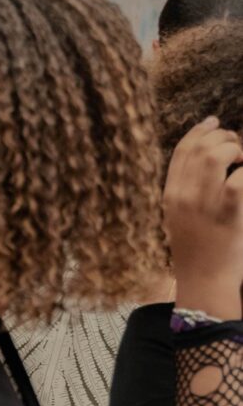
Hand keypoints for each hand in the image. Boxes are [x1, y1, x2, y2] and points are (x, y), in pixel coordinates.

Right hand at [164, 119, 242, 318]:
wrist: (204, 282)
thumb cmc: (199, 252)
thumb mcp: (182, 218)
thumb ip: (190, 191)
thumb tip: (210, 163)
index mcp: (171, 195)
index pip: (182, 151)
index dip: (199, 131)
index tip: (214, 123)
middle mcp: (183, 196)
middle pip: (200, 148)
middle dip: (222, 138)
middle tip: (237, 146)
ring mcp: (204, 205)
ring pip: (216, 157)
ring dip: (235, 150)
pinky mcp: (228, 215)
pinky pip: (239, 180)